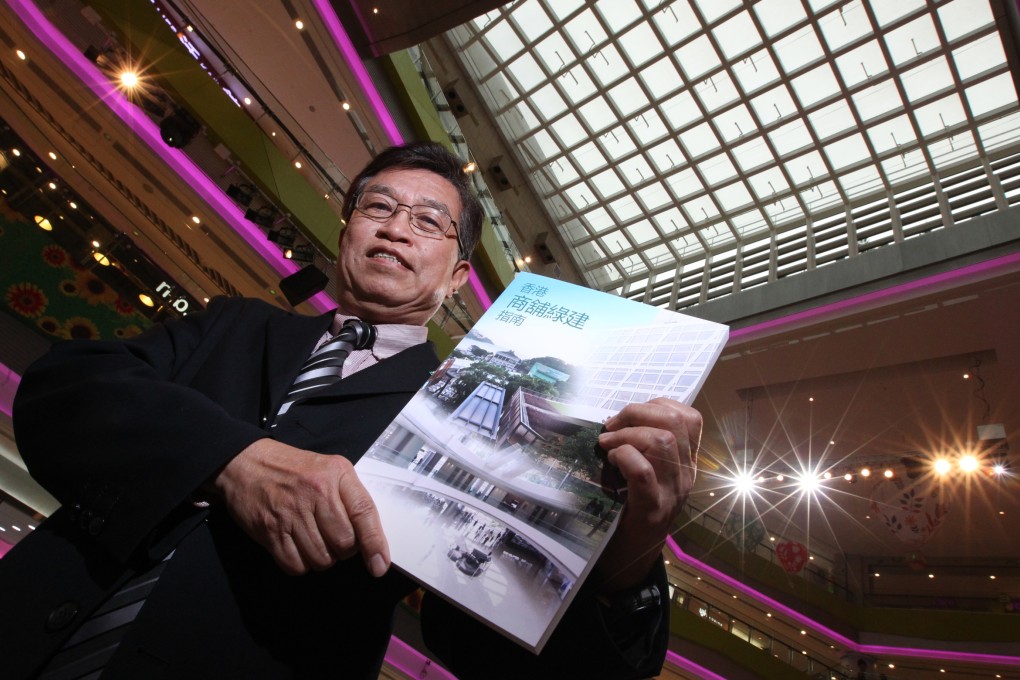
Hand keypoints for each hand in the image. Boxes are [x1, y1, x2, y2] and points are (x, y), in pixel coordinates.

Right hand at [208, 438, 389, 576]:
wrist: (246, 463)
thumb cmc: (294, 469)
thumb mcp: (330, 469)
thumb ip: (351, 497)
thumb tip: (370, 539)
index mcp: (336, 474)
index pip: (364, 512)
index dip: (375, 543)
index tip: (379, 565)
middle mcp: (315, 492)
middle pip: (344, 543)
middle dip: (343, 549)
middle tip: (333, 537)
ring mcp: (291, 513)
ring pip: (321, 559)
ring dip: (322, 558)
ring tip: (314, 539)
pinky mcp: (270, 531)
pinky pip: (295, 565)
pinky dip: (300, 564)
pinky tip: (297, 546)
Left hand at [594, 398, 700, 590]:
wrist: (630, 561)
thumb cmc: (632, 510)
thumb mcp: (646, 473)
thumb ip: (644, 447)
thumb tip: (619, 419)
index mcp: (686, 463)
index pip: (690, 418)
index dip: (658, 405)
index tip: (629, 415)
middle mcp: (685, 475)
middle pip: (675, 422)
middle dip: (637, 413)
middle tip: (611, 426)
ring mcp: (672, 493)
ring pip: (661, 441)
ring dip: (626, 433)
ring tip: (606, 443)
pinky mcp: (651, 510)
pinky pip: (643, 471)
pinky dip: (624, 456)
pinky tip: (611, 460)